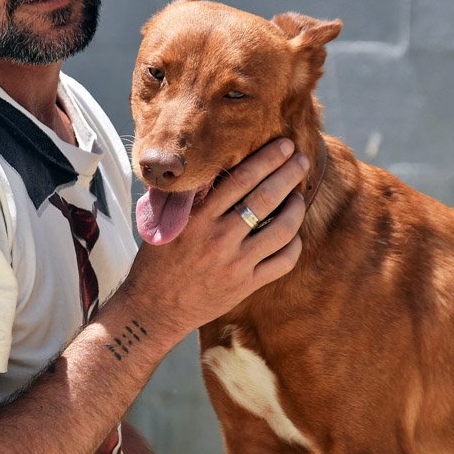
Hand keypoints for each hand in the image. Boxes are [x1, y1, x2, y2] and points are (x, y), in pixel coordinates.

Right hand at [125, 138, 308, 338]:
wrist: (153, 309)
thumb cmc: (156, 262)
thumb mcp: (164, 224)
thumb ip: (186, 198)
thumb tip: (204, 166)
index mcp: (197, 218)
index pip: (240, 179)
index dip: (266, 158)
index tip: (282, 145)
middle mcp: (219, 238)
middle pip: (265, 197)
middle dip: (289, 173)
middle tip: (300, 159)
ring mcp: (235, 264)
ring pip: (282, 229)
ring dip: (296, 207)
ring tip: (298, 195)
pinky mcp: (246, 285)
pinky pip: (283, 261)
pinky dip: (294, 244)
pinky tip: (292, 234)